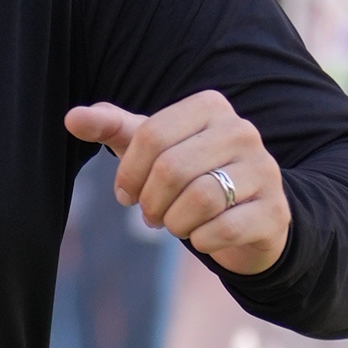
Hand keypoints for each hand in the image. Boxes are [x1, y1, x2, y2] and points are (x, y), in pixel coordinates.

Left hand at [63, 86, 292, 278]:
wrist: (248, 216)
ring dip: (175, 223)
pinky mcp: (276, 211)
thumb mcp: (151, 150)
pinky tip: (203, 237)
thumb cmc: (190, 176)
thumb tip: (71, 118)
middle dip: (150, 202)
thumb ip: (113, 129)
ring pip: (199, 199)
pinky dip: (202, 241)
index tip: (126, 195)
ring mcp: (265, 170)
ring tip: (176, 225)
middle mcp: (242, 131)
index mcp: (211, 106)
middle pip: (172, 168)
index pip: (151, 134)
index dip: (128, 173)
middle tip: (151, 215)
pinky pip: (223, 229)